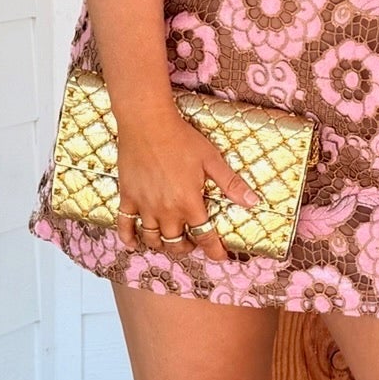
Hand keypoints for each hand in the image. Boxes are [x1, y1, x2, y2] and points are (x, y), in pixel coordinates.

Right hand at [114, 109, 260, 263]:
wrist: (147, 122)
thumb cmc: (181, 138)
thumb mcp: (212, 159)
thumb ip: (231, 183)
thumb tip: (253, 201)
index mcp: (189, 203)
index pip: (205, 237)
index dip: (215, 251)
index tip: (221, 257)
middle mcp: (166, 210)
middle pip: (176, 243)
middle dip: (188, 248)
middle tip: (194, 243)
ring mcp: (144, 206)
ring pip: (152, 239)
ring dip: (162, 246)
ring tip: (170, 242)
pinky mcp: (127, 197)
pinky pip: (125, 225)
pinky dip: (129, 238)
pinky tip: (134, 244)